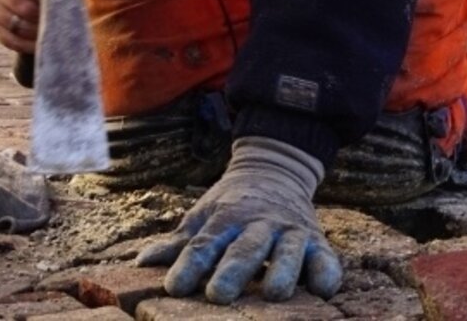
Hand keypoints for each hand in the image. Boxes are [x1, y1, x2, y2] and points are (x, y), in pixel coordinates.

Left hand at [136, 136, 341, 304]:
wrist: (275, 169)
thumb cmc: (231, 204)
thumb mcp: (203, 216)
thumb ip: (177, 243)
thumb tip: (140, 263)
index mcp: (226, 219)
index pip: (205, 243)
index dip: (189, 265)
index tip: (173, 287)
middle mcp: (258, 224)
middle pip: (245, 249)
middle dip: (232, 271)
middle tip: (218, 296)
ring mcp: (289, 231)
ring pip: (287, 251)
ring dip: (282, 272)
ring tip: (274, 295)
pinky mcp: (316, 240)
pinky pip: (326, 257)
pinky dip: (326, 272)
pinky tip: (323, 290)